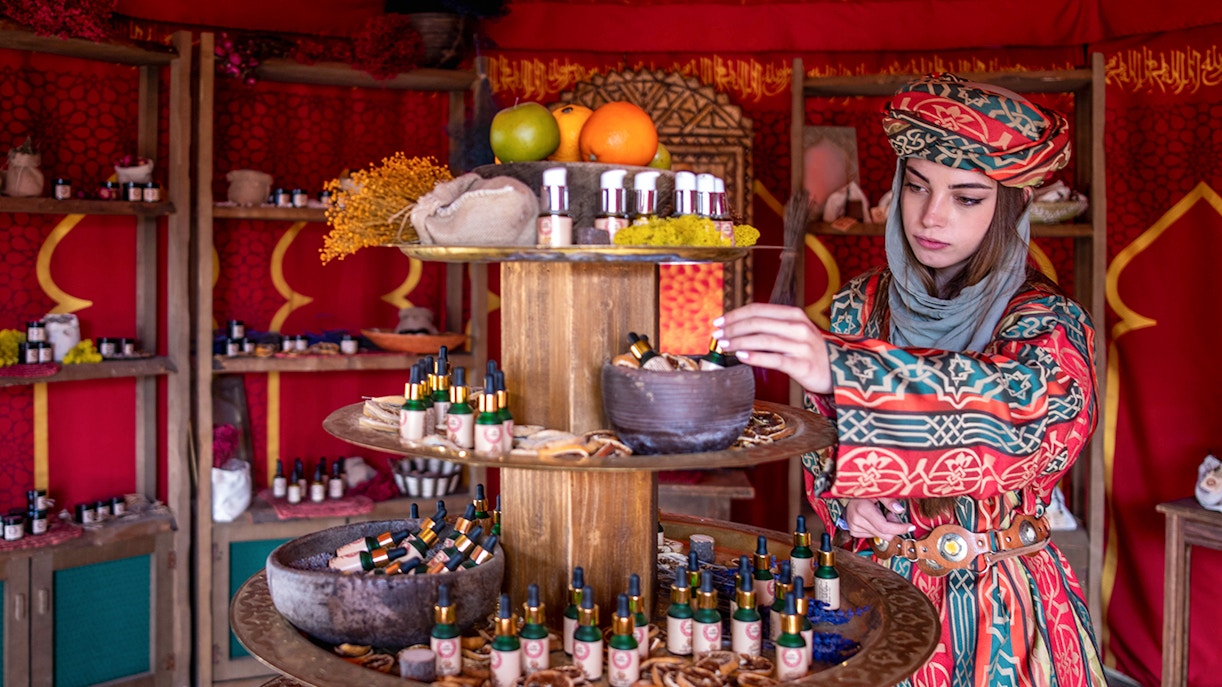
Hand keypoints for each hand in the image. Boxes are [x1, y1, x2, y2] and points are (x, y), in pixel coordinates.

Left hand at [713, 303, 832, 393]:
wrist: (837, 371)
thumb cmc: (809, 351)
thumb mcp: (794, 331)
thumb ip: (771, 326)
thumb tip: (738, 327)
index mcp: (794, 315)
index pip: (758, 309)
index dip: (735, 314)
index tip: (718, 321)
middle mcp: (798, 327)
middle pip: (758, 323)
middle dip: (733, 328)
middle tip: (717, 335)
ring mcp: (801, 346)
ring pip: (763, 340)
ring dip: (739, 342)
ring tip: (723, 346)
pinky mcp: (802, 364)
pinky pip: (774, 359)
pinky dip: (755, 357)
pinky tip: (741, 357)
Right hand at [842, 498, 913, 540]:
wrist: (848, 495)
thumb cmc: (864, 491)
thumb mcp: (878, 491)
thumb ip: (889, 500)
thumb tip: (900, 510)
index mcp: (862, 509)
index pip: (885, 527)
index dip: (900, 528)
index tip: (910, 526)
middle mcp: (857, 520)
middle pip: (884, 534)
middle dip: (893, 527)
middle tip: (891, 514)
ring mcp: (854, 527)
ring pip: (880, 536)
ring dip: (885, 528)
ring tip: (881, 514)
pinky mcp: (854, 532)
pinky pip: (873, 536)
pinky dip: (878, 529)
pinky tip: (875, 519)